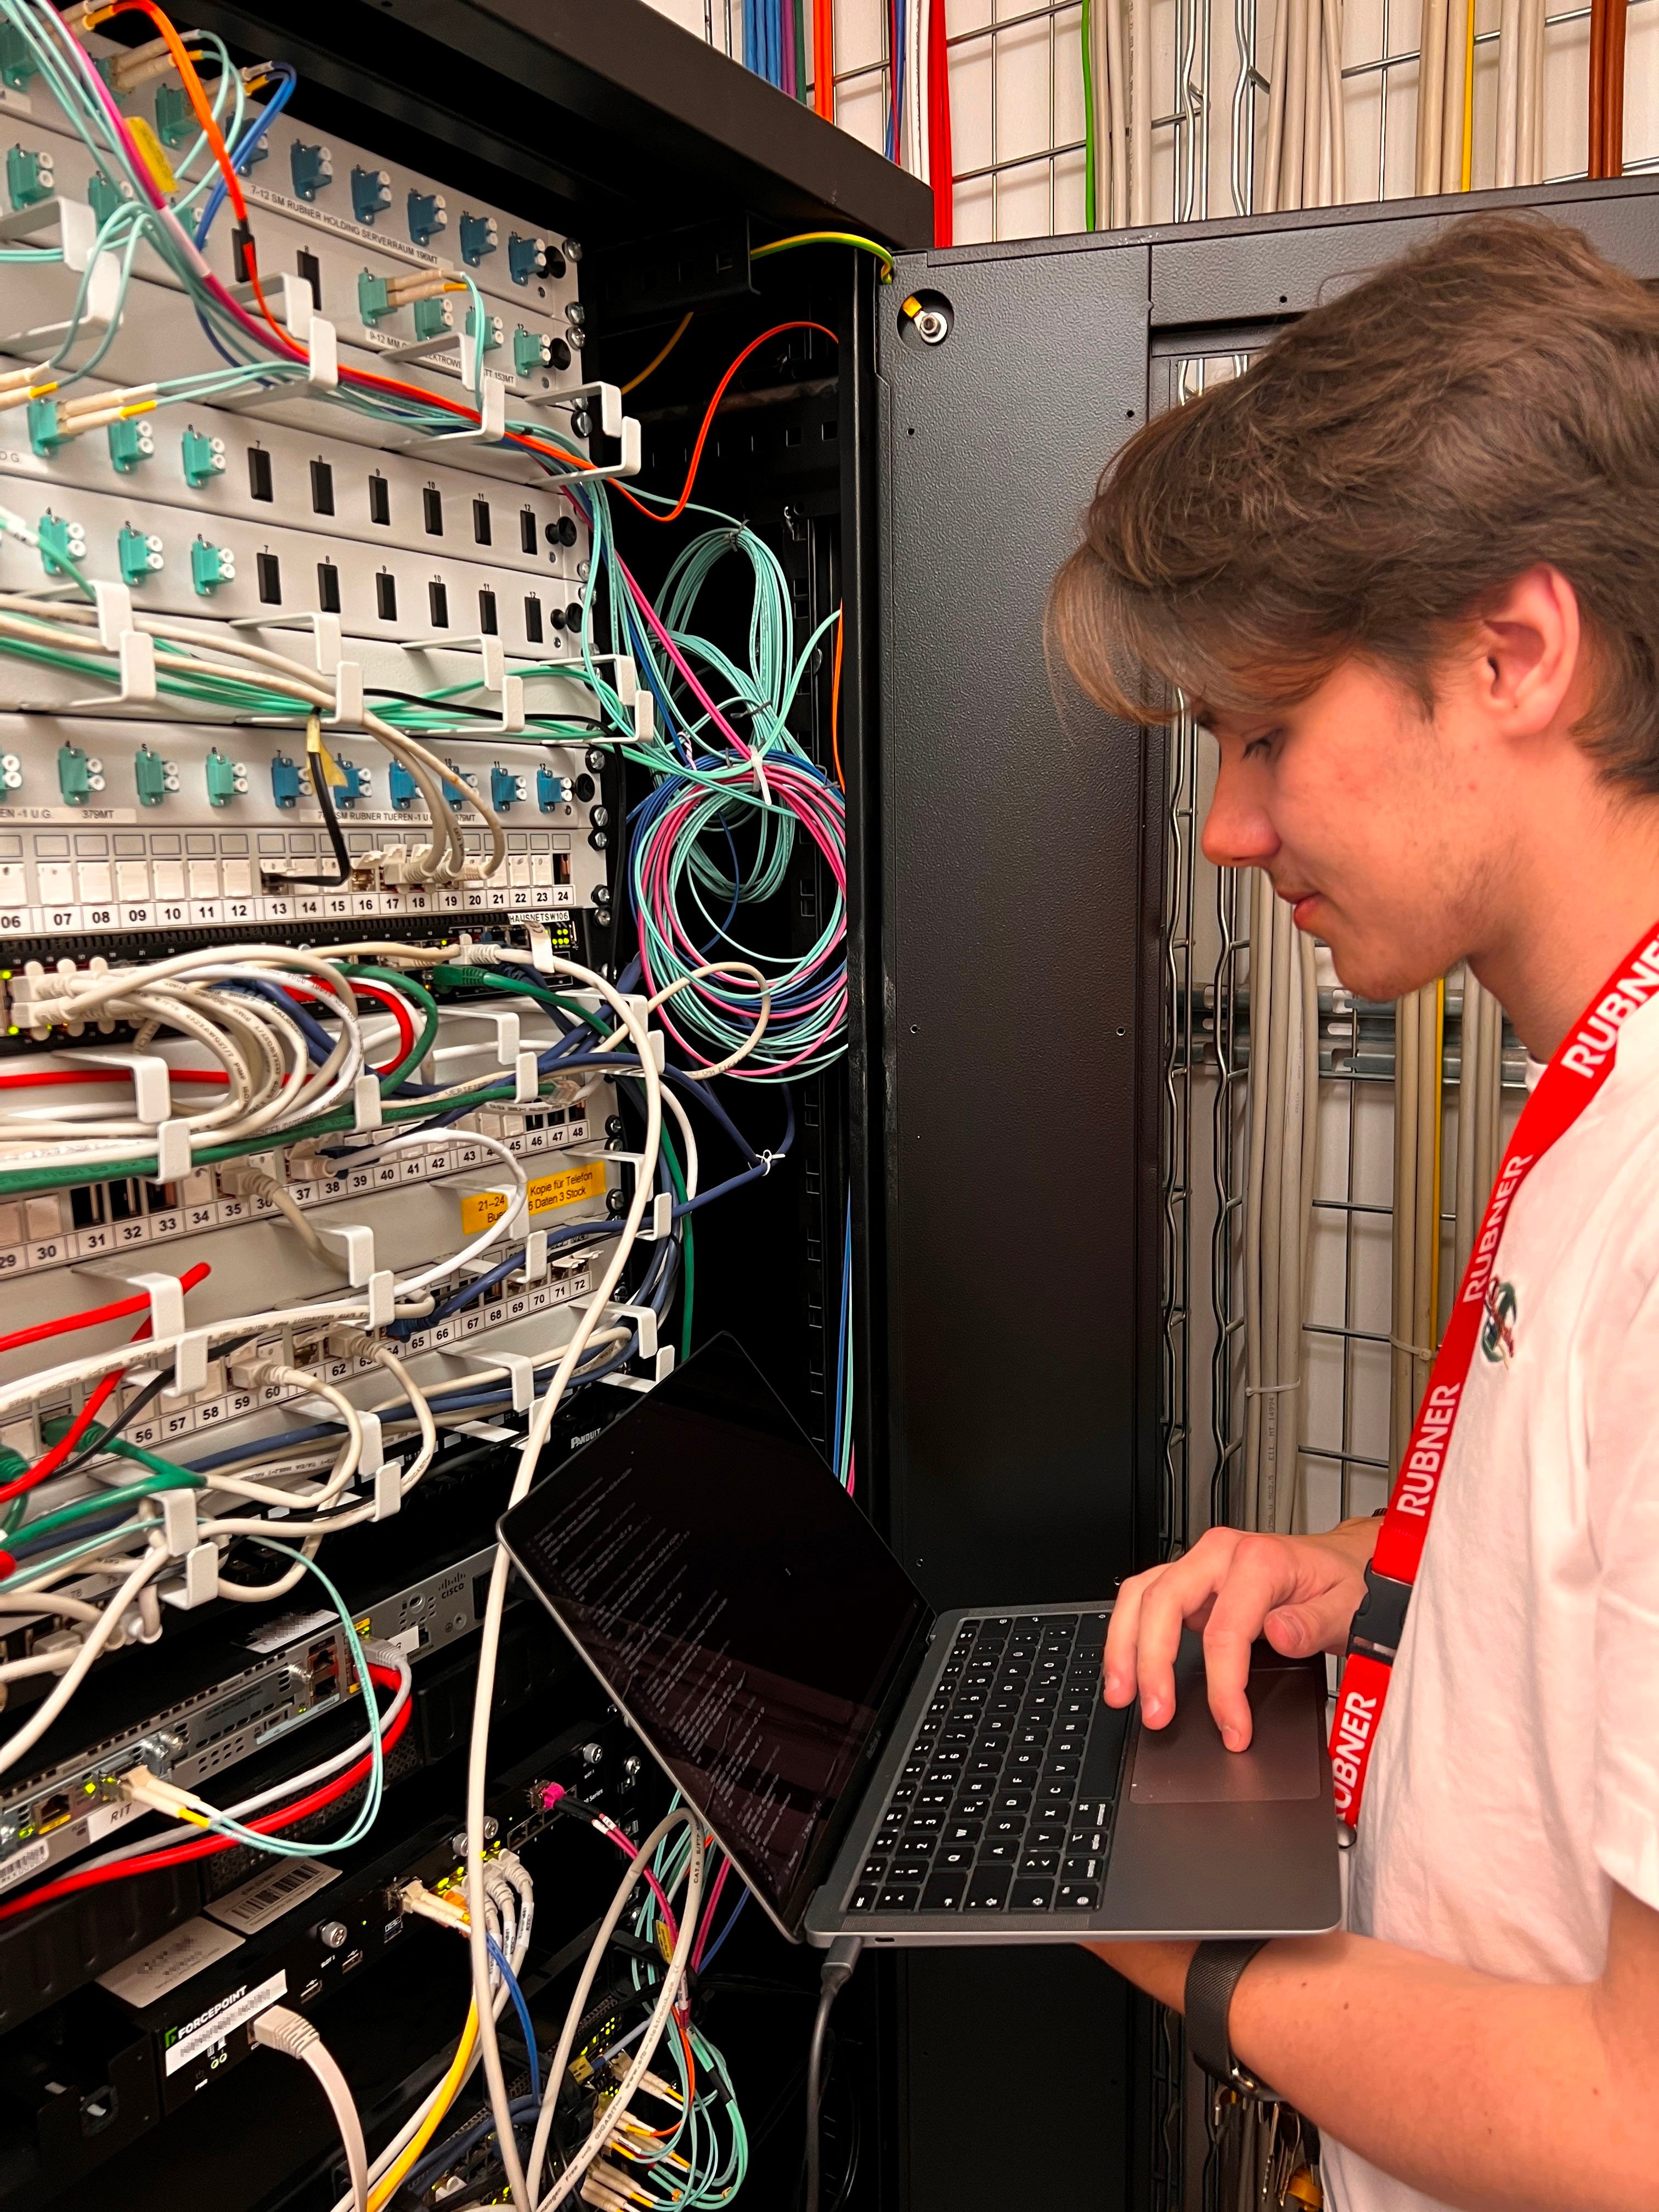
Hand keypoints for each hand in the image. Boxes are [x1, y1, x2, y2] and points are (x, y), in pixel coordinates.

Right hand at [1101, 1520, 1377, 1748]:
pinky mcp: (1191, 1582)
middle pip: (1164, 1602)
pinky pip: (1145, 1599)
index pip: (1225, 1629)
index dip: (1223, 1686)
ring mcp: (1201, 1565)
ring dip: (1124, 1645)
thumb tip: (1279, 1635)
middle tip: (1155, 1713)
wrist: (1344, 1566)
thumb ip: (1315, 1623)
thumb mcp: (1347, 1607)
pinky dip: (1129, 1633)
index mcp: (1259, 1560)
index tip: (1233, 1729)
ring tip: (1121, 1694)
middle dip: (1151, 1661)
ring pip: (1141, 1594)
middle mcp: (1221, 1554)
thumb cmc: (1344, 1586)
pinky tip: (1128, 1667)